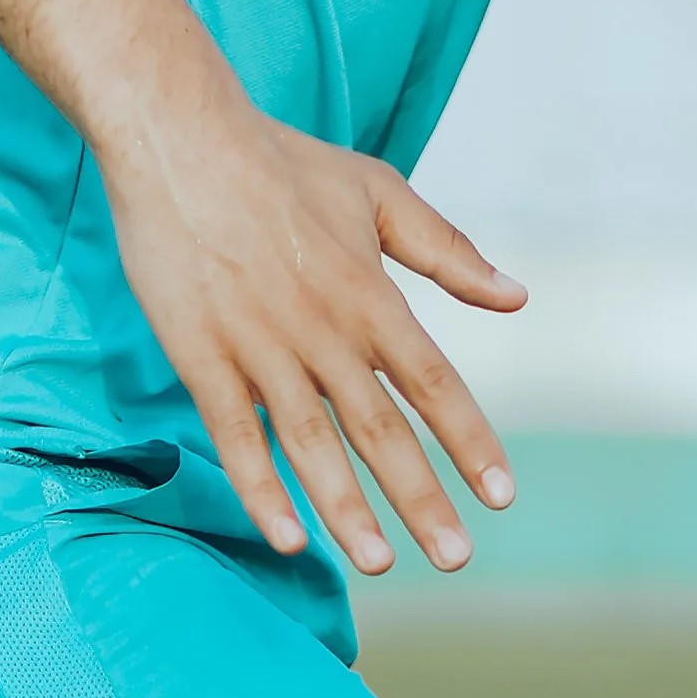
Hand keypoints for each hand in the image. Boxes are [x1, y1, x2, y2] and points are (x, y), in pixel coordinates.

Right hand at [96, 103, 524, 572]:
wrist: (178, 133)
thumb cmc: (282, 163)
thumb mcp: (378, 193)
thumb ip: (448, 252)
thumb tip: (518, 297)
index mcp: (368, 293)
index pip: (433, 381)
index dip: (469, 441)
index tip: (501, 497)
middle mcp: (322, 328)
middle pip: (380, 428)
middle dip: (420, 497)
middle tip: (456, 559)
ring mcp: (260, 346)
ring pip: (310, 443)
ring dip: (345, 509)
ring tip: (379, 564)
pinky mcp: (202, 355)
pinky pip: (235, 435)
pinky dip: (258, 487)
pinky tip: (285, 538)